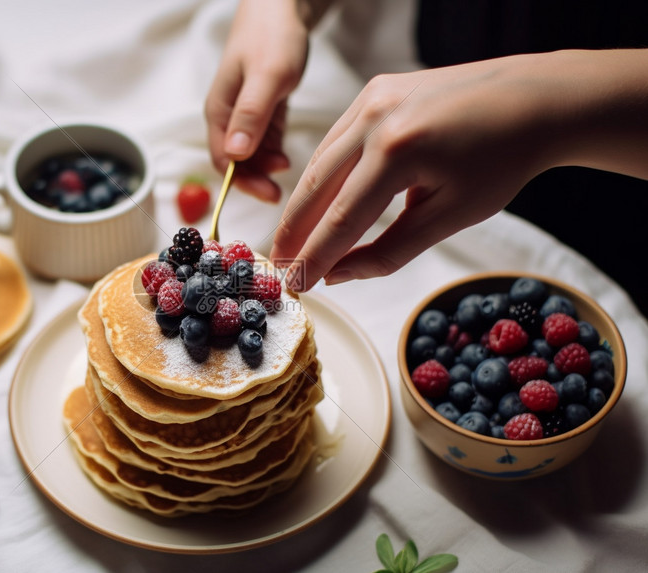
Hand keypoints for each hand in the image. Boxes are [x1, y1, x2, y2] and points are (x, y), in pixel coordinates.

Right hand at [204, 0, 309, 201]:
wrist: (282, 8)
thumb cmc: (272, 37)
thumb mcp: (267, 77)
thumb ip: (251, 115)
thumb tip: (235, 154)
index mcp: (220, 111)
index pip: (223, 159)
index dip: (242, 181)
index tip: (267, 193)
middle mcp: (228, 117)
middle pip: (235, 162)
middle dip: (254, 180)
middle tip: (278, 194)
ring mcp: (245, 114)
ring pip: (250, 154)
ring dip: (265, 168)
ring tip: (287, 171)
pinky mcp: (262, 110)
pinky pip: (264, 141)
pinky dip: (272, 153)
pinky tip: (286, 157)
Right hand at [271, 49, 647, 290]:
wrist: (531, 100)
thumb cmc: (499, 162)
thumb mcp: (449, 217)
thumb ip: (389, 251)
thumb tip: (338, 274)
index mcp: (398, 149)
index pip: (343, 217)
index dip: (315, 256)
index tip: (295, 285)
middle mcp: (374, 116)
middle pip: (317, 187)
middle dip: (294, 232)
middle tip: (278, 267)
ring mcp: (370, 97)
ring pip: (320, 162)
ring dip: (304, 205)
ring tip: (292, 242)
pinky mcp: (373, 90)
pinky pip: (336, 141)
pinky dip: (325, 175)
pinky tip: (318, 203)